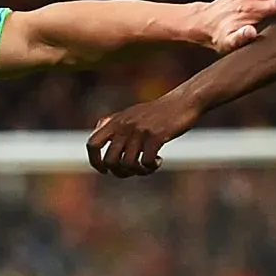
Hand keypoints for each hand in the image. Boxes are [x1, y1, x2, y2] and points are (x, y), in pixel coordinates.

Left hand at [88, 92, 203, 177]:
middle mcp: (124, 126)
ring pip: (127, 164)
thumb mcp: (131, 113)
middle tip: (134, 171)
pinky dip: (151, 167)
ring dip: (138, 171)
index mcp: (116, 121)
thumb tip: (97, 130)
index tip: (105, 171)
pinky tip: (158, 161)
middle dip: (120, 173)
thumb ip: (113, 122)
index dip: (95, 162)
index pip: (92, 144)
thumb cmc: (158, 111)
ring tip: (148, 167)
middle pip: (110, 161)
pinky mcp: (155, 136)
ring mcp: (139, 131)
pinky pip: (146, 162)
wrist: (183, 102)